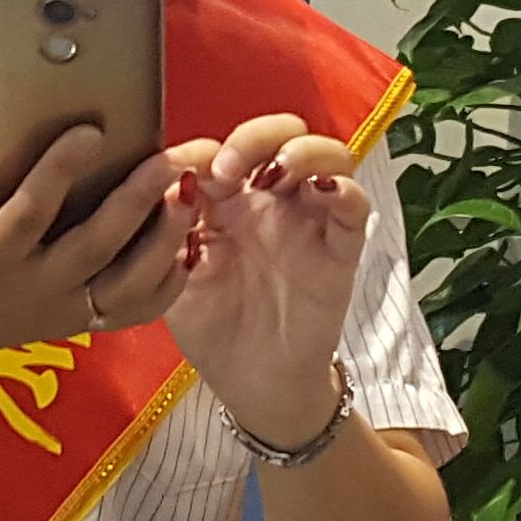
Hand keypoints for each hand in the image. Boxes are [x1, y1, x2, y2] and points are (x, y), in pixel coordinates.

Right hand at [0, 112, 193, 410]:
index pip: (31, 211)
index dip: (62, 170)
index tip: (91, 131)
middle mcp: (30, 291)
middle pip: (95, 247)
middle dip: (135, 202)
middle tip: (166, 160)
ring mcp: (59, 312)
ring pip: (125, 285)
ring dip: (162, 242)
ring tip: (188, 197)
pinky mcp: (76, 325)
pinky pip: (132, 311)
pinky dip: (165, 283)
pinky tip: (188, 244)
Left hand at [166, 112, 370, 432]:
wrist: (252, 384)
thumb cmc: (212, 328)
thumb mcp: (175, 279)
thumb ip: (168, 235)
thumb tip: (166, 184)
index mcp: (226, 202)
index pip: (224, 148)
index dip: (205, 150)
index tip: (185, 176)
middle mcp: (270, 201)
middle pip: (278, 135)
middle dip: (255, 137)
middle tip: (227, 169)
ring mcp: (308, 220)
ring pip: (326, 156)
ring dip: (302, 151)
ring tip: (274, 173)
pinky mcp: (339, 248)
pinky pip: (354, 205)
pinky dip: (343, 189)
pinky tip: (322, 192)